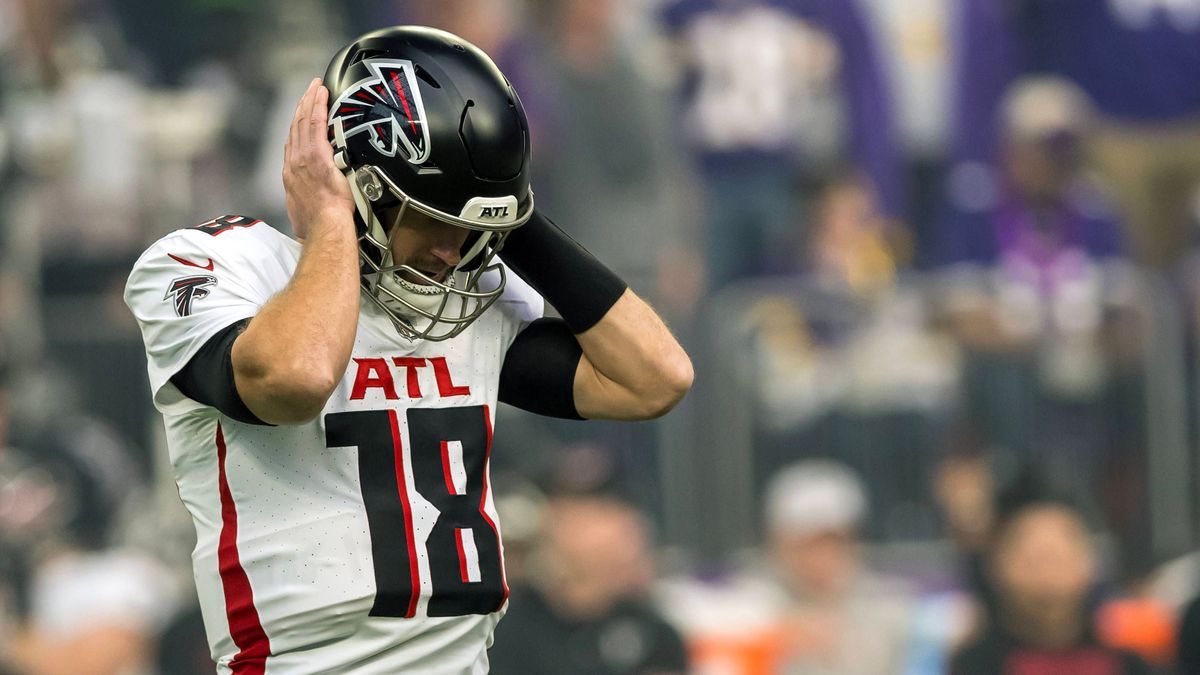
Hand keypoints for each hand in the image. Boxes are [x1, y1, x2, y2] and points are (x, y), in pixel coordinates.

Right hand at [283, 78, 354, 240]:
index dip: (297, 125)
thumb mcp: (306, 213)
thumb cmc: (318, 227)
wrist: (324, 228)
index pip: (293, 143)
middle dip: (302, 106)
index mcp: (291, 175)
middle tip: (310, 90)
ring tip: (316, 86)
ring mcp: (303, 157)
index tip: (302, 114)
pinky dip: (317, 105)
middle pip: (296, 127)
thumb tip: (319, 205)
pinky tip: (322, 92)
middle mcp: (293, 163)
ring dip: (310, 100)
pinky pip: (316, 123)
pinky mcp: (316, 155)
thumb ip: (310, 201)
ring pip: (304, 121)